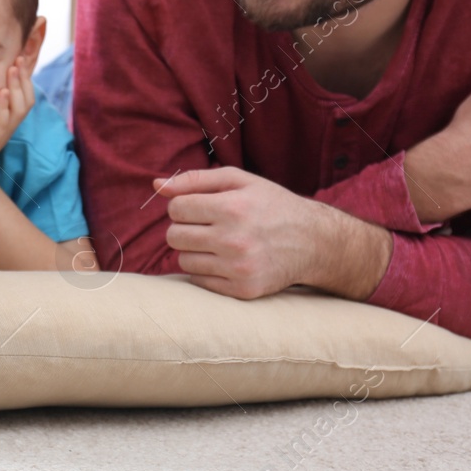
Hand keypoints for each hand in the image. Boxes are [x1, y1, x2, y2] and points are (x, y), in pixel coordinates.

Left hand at [0, 60, 32, 184]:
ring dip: (17, 86)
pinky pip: (3, 121)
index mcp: (9, 116)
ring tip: (14, 69)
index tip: (21, 54)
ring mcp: (4, 131)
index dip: (25, 75)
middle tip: (20, 56)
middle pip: (28, 96)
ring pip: (20, 106)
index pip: (24, 92)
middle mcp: (10, 122)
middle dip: (24, 76)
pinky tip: (1, 92)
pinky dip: (4, 106)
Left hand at [157, 167, 389, 299]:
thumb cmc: (271, 205)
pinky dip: (206, 271)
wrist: (314, 242)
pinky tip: (226, 260)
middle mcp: (235, 240)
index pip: (176, 209)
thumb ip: (195, 180)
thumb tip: (156, 186)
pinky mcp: (243, 290)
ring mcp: (239, 268)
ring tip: (218, 243)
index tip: (199, 208)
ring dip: (193, 251)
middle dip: (184, 229)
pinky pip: (199, 282)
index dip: (183, 206)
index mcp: (232, 208)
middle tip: (206, 226)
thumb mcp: (239, 181)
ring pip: (183, 260)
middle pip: (173, 236)